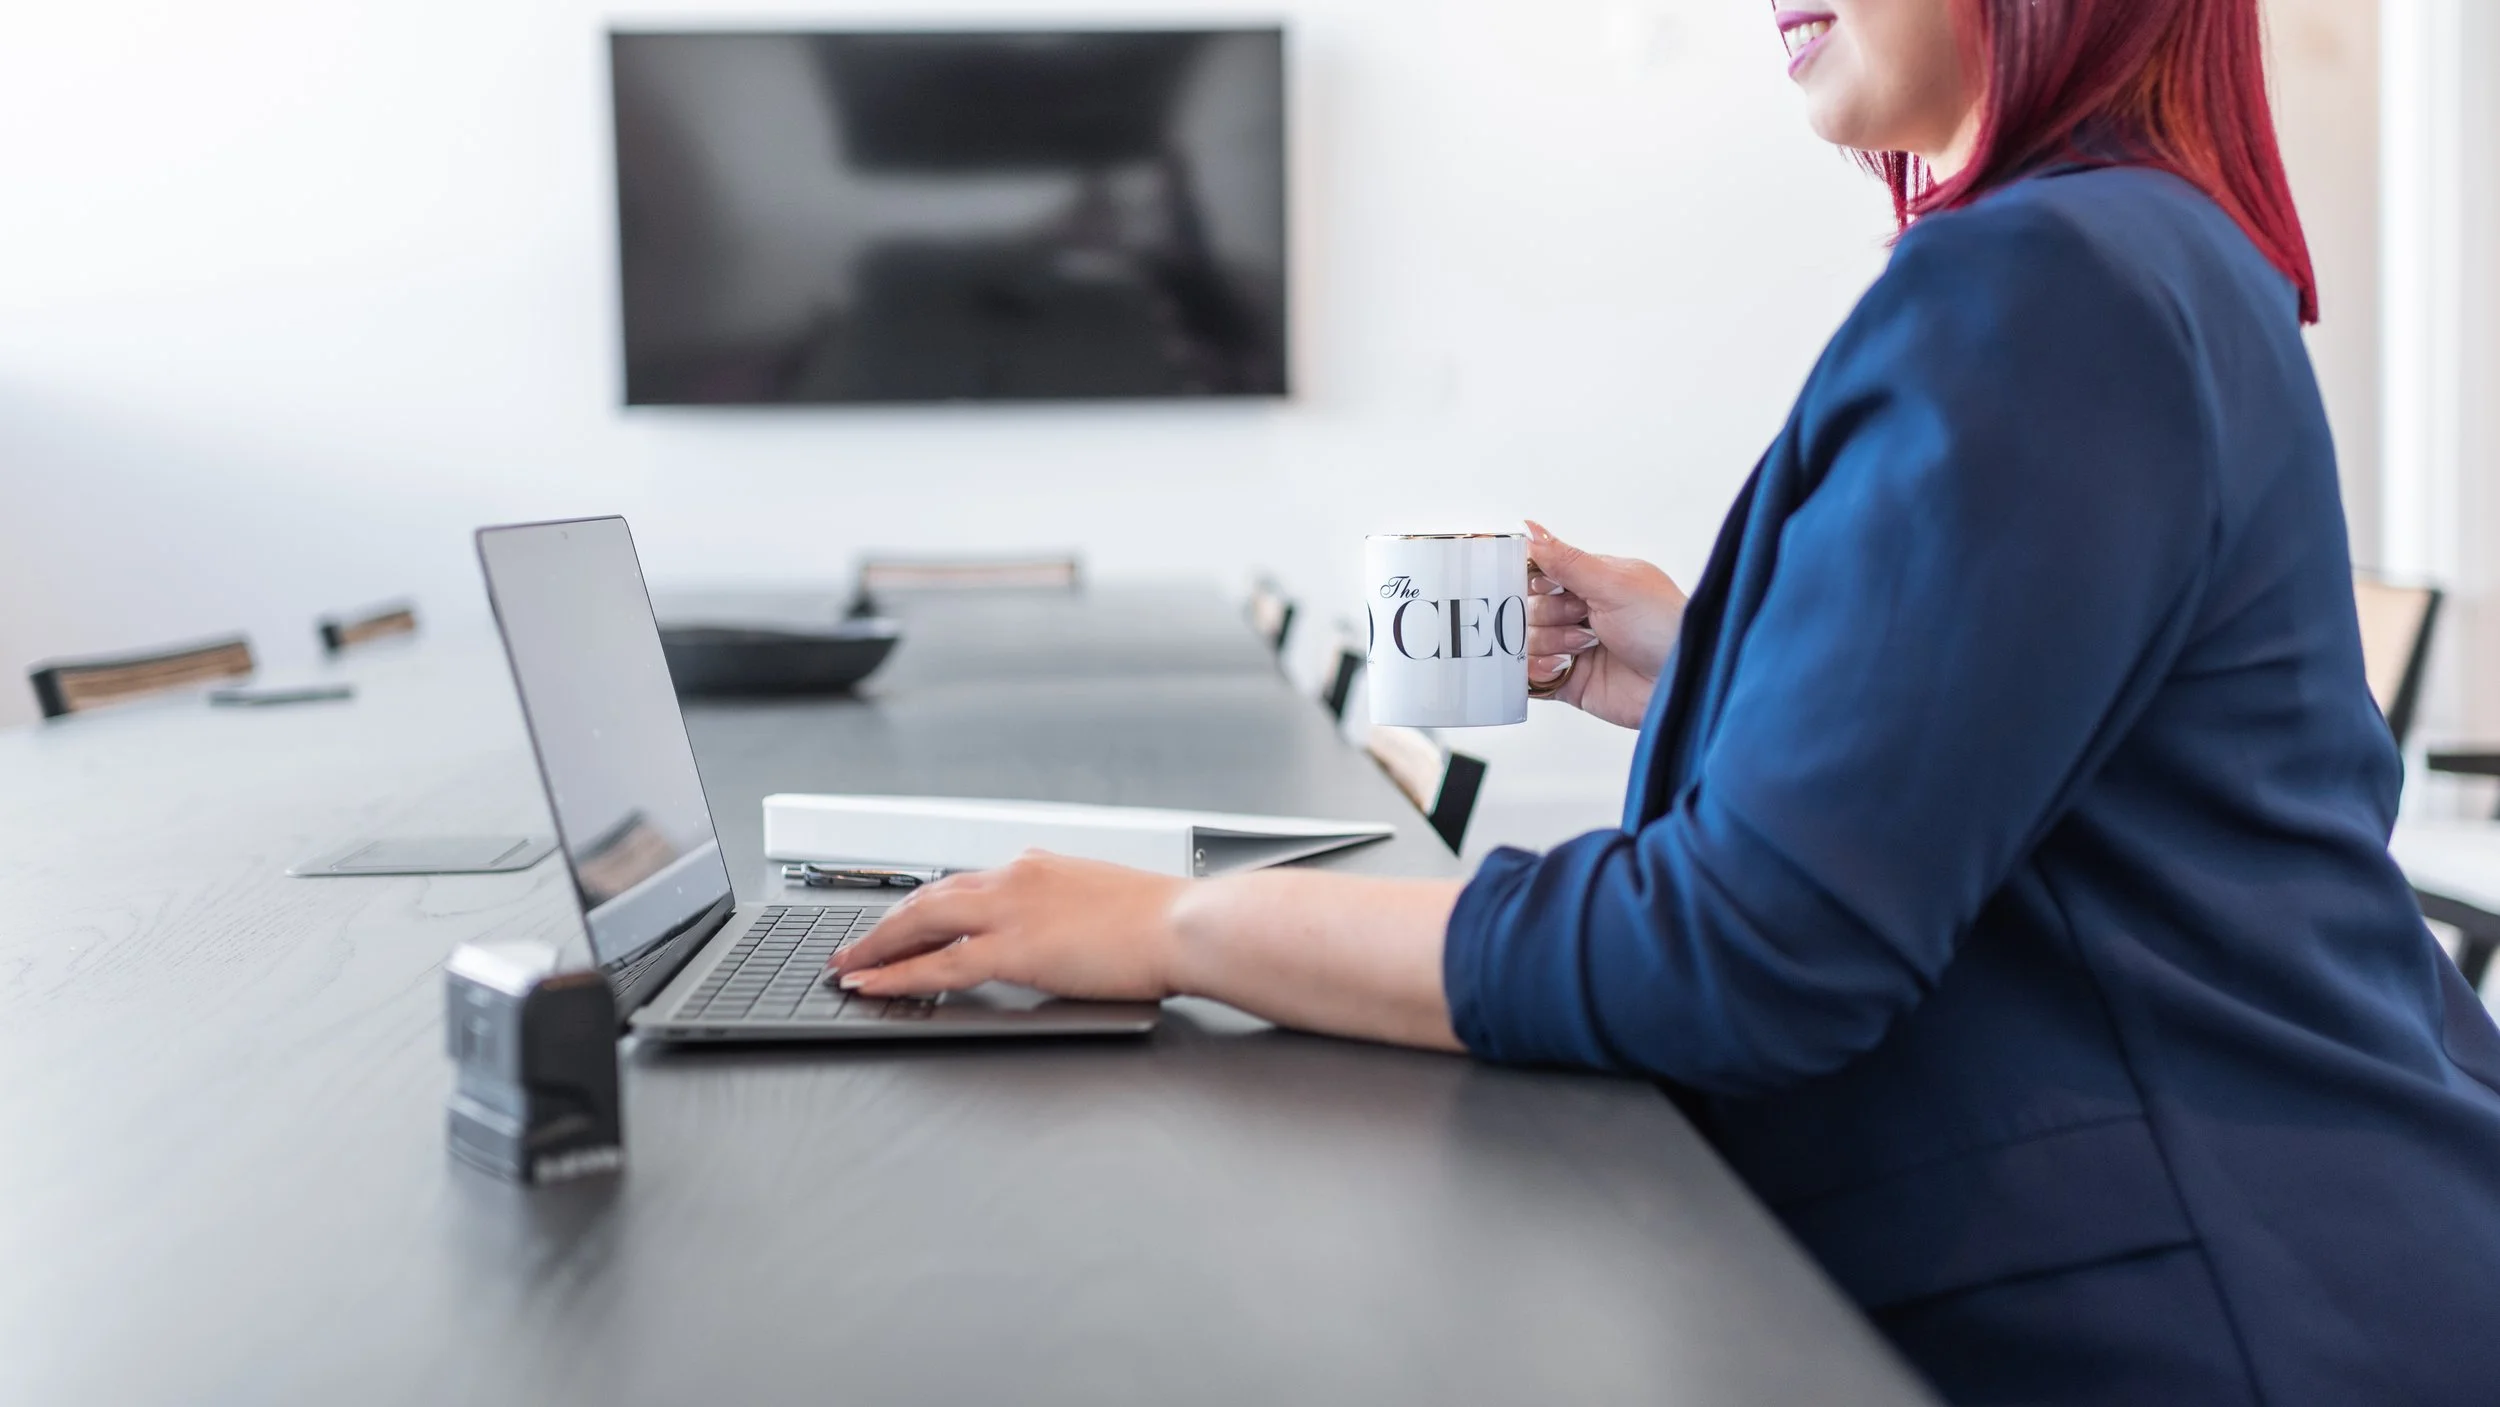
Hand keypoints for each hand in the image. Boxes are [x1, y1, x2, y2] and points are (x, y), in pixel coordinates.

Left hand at [828, 852, 1188, 1000]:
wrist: (1189, 925)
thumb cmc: (1165, 922)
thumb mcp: (1104, 904)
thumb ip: (1067, 913)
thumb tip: (1056, 937)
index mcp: (1038, 867)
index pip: (964, 884)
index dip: (924, 907)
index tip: (903, 922)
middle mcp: (1016, 878)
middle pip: (929, 897)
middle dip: (886, 923)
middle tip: (854, 944)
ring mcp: (1012, 911)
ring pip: (922, 923)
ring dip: (878, 945)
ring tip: (850, 966)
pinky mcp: (1015, 949)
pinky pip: (939, 965)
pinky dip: (898, 975)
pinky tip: (873, 985)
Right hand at [1524, 521, 1686, 729]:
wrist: (1686, 680)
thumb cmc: (1664, 626)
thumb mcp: (1613, 584)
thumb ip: (1566, 561)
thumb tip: (1531, 530)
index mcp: (1593, 582)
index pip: (1542, 573)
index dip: (1534, 580)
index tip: (1547, 585)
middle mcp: (1582, 613)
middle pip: (1531, 608)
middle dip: (1550, 614)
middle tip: (1581, 618)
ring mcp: (1574, 648)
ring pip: (1528, 640)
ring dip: (1550, 642)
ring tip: (1585, 646)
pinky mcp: (1570, 681)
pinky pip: (1532, 676)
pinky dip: (1536, 671)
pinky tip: (1561, 667)